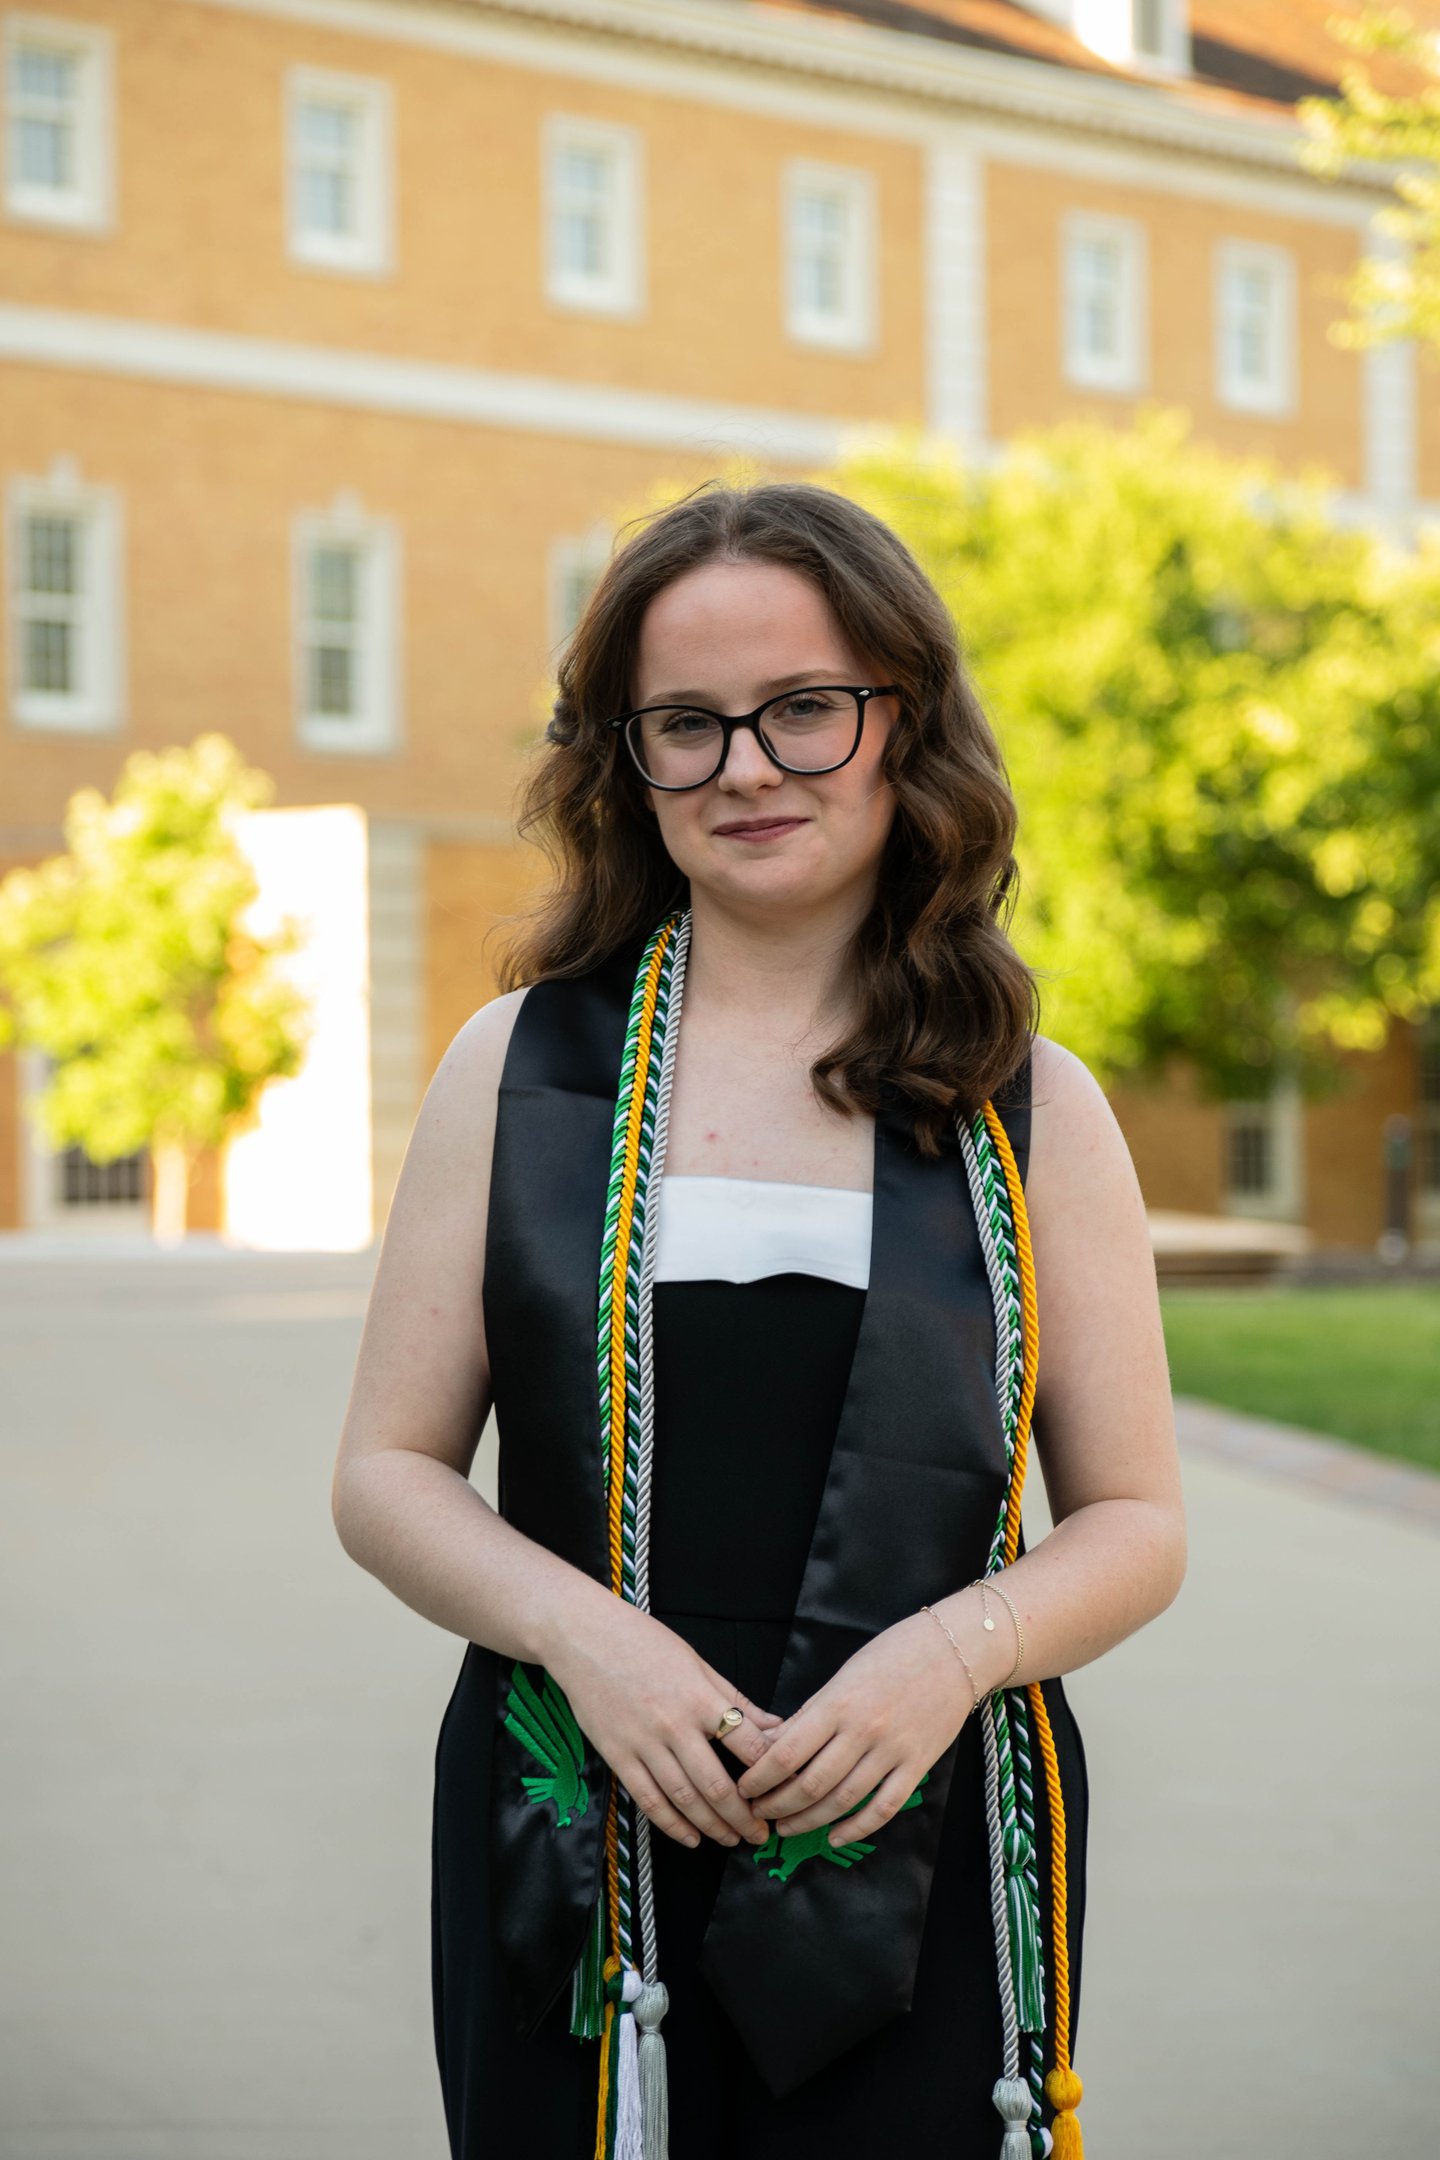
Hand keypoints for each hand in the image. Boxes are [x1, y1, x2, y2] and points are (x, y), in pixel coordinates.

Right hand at [549, 1599, 781, 1850]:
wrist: (582, 1637)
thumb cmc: (641, 1640)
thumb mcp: (695, 1661)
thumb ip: (733, 1697)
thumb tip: (773, 1725)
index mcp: (699, 1697)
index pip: (746, 1744)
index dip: (770, 1772)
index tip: (782, 1788)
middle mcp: (673, 1725)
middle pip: (717, 1784)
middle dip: (743, 1816)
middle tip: (759, 1832)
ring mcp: (643, 1743)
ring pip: (684, 1799)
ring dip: (712, 1826)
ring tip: (731, 1838)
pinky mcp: (617, 1756)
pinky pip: (648, 1800)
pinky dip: (672, 1825)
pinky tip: (690, 1837)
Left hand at [734, 1611, 977, 1845]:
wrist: (955, 1650)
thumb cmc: (893, 1654)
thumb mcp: (843, 1675)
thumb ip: (811, 1714)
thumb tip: (772, 1746)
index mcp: (838, 1704)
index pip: (786, 1753)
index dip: (760, 1778)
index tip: (744, 1788)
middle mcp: (863, 1731)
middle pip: (810, 1784)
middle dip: (778, 1805)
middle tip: (758, 1814)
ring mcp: (893, 1752)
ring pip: (843, 1801)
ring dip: (808, 1821)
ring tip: (786, 1828)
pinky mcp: (918, 1767)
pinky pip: (883, 1808)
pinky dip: (856, 1829)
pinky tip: (834, 1836)